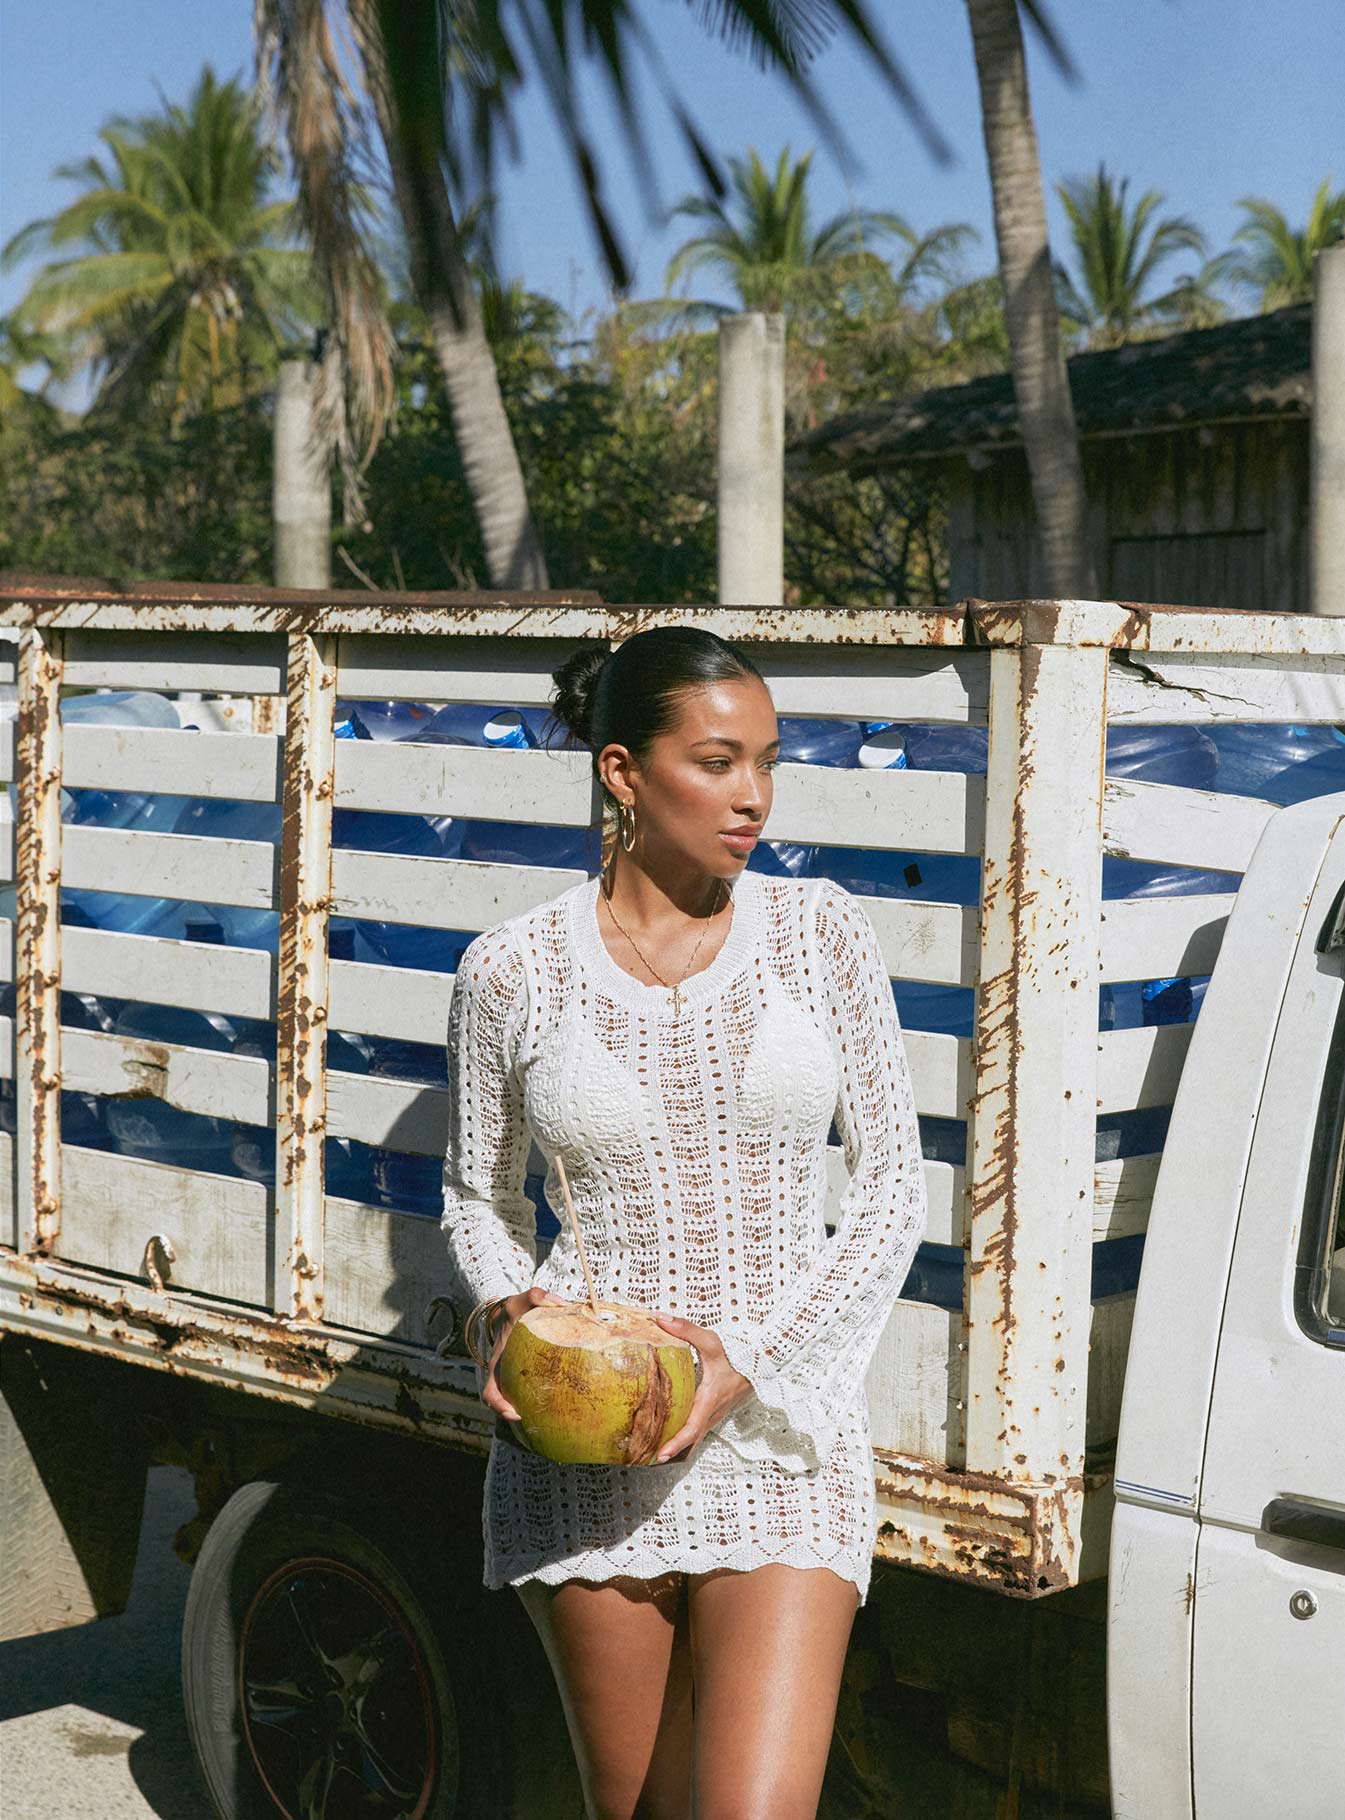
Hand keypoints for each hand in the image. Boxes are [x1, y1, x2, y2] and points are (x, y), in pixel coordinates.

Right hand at [479, 1286, 568, 1429]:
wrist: (513, 1313)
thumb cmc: (517, 1310)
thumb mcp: (522, 1300)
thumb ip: (537, 1297)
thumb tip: (560, 1303)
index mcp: (498, 1364)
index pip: (490, 1393)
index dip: (499, 1406)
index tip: (515, 1413)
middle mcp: (504, 1375)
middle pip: (505, 1405)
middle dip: (518, 1416)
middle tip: (538, 1420)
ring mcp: (514, 1378)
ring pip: (518, 1400)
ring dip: (531, 1410)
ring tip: (551, 1415)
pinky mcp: (526, 1377)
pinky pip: (531, 1392)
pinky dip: (541, 1399)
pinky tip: (563, 1399)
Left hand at [650, 1312, 753, 1464]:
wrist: (761, 1360)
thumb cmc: (736, 1353)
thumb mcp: (710, 1340)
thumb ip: (685, 1329)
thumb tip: (659, 1319)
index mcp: (709, 1399)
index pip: (692, 1428)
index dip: (677, 1443)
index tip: (661, 1455)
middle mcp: (712, 1412)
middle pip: (691, 1439)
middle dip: (671, 1450)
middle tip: (648, 1459)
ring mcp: (715, 1414)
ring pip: (695, 1435)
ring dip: (678, 1444)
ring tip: (654, 1450)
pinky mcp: (716, 1411)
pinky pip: (699, 1428)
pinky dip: (686, 1436)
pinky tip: (673, 1433)